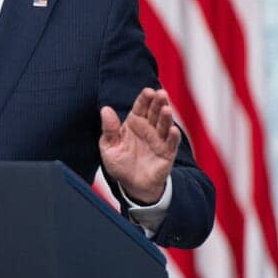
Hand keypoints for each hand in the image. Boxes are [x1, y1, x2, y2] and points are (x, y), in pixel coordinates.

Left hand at [99, 87, 180, 204]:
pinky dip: (173, 137)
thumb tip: (105, 109)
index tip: (147, 91)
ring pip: (164, 125)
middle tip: (161, 94)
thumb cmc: (120, 164)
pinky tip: (172, 130)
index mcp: (134, 123)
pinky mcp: (167, 153)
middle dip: (158, 102)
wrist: (132, 185)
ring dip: (166, 117)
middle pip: (155, 112)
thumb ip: (109, 129)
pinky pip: (171, 143)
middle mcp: (149, 128)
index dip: (144, 99)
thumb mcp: (109, 147)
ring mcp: (159, 140)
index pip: (140, 107)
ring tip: (166, 109)